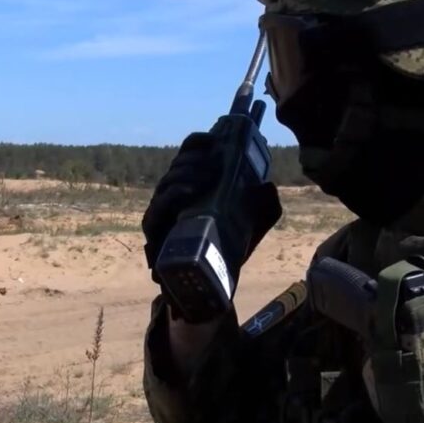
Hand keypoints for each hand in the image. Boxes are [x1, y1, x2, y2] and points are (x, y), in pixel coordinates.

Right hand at [142, 132, 281, 283]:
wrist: (209, 282)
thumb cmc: (227, 247)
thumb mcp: (254, 226)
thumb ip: (265, 207)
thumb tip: (268, 186)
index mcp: (193, 183)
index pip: (189, 153)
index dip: (198, 142)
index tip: (214, 140)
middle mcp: (174, 192)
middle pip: (179, 163)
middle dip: (196, 158)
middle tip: (217, 163)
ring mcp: (162, 209)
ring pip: (169, 180)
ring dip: (188, 173)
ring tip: (209, 176)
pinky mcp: (154, 227)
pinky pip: (160, 205)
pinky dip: (174, 194)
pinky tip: (190, 192)